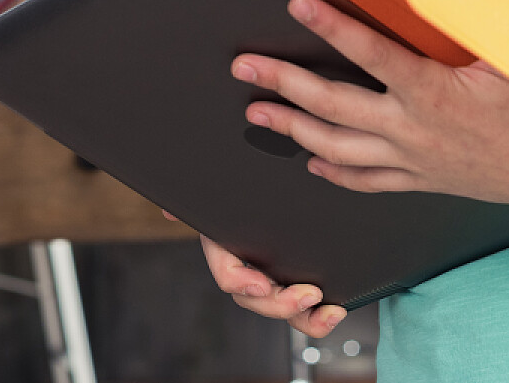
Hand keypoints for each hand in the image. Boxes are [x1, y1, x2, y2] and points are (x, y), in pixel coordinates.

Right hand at [167, 211, 346, 336]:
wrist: (262, 190)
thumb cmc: (241, 193)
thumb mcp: (224, 194)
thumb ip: (202, 198)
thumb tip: (170, 213)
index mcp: (228, 248)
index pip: (227, 273)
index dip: (240, 282)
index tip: (259, 284)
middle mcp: (248, 269)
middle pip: (258, 300)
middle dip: (281, 304)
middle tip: (307, 296)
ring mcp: (272, 279)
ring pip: (283, 309)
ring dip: (306, 317)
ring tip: (330, 313)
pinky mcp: (296, 283)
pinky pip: (305, 309)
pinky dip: (320, 315)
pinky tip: (337, 310)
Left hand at [234, 0, 508, 212]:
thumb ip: (480, 19)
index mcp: (434, 92)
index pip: (371, 53)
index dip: (332, 28)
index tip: (298, 5)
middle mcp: (414, 129)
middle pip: (334, 106)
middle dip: (283, 84)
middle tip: (246, 68)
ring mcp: (413, 160)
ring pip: (338, 148)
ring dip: (291, 129)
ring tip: (256, 114)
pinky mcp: (422, 180)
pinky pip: (367, 181)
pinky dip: (334, 171)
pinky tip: (312, 163)